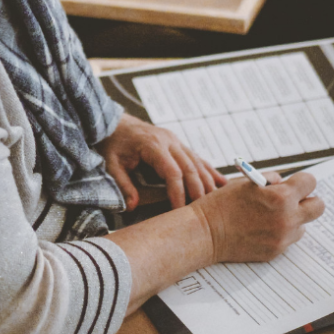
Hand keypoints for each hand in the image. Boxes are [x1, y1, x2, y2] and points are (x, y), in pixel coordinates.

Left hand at [97, 113, 226, 210]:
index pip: (172, 171)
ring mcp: (175, 140)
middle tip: (202, 211)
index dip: (178, 192)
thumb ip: (123, 184)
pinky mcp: (177, 143)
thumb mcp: (111, 164)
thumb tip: (132, 206)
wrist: (114, 122)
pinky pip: (196, 158)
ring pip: (197, 162)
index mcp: (153, 145)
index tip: (179, 210)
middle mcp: (168, 140)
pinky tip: (222, 183)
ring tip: (215, 203)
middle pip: (190, 167)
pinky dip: (209, 171)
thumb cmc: (112, 143)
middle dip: (197, 190)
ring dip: (207, 182)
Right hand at [195, 170, 324, 263]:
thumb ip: (271, 181)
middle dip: (308, 200)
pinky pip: (288, 240)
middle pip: (318, 207)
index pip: (310, 183)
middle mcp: (287, 218)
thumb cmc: (223, 204)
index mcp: (281, 196)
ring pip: (302, 225)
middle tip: (293, 200)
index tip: (295, 183)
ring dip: (292, 219)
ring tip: (269, 216)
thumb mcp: (247, 182)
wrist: (206, 232)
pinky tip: (260, 229)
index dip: (301, 181)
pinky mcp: (275, 252)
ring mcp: (282, 238)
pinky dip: (279, 233)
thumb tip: (285, 183)